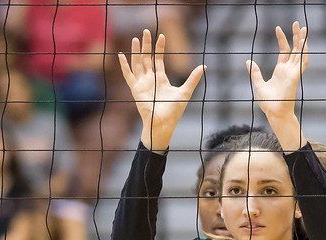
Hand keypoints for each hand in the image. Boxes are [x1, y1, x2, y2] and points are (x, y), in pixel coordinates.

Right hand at [118, 30, 205, 150]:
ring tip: (135, 38)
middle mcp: (150, 80)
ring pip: (137, 63)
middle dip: (146, 45)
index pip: (158, 60)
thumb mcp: (185, 91)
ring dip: (136, 51)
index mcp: (161, 79)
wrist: (164, 123)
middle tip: (145, 31)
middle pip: (146, 58)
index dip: (159, 48)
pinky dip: (124, 66)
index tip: (161, 36)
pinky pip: (128, 75)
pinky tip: (121, 55)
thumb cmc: (174, 111)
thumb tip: (204, 67)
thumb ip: (193, 79)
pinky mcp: (136, 90)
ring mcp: (142, 84)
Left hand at [246, 21, 307, 146]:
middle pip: (294, 49)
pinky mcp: (295, 77)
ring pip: (300, 54)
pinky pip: (302, 63)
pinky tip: (304, 44)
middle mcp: (288, 70)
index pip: (284, 51)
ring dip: (302, 42)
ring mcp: (293, 73)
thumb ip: (255, 73)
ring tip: (304, 29)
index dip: (282, 39)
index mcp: (280, 71)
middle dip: (296, 36)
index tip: (278, 28)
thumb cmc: (268, 103)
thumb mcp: (258, 84)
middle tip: (297, 23)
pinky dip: (304, 54)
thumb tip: (248, 62)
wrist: (274, 113)